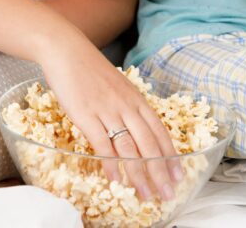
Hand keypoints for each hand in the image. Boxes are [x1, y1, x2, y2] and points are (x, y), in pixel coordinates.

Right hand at [41, 40, 182, 199]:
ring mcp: (107, 111)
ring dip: (139, 174)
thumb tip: (132, 127)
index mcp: (137, 99)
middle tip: (167, 193)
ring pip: (130, 148)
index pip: (160, 132)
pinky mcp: (87, 115)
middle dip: (160, 172)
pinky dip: (111, 164)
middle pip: (150, 144)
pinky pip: (103, 144)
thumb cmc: (91, 69)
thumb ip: (127, 106)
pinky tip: (116, 179)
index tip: (177, 174)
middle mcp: (127, 106)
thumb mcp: (117, 86)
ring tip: (146, 194)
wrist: (67, 51)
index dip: (171, 155)